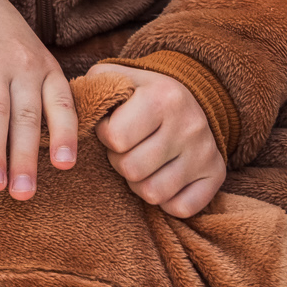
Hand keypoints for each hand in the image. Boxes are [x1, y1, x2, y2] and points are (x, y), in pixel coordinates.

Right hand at [0, 0, 75, 200]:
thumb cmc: (12, 48)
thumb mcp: (40, 64)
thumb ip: (46, 100)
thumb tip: (58, 159)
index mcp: (46, 71)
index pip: (60, 104)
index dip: (63, 134)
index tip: (64, 166)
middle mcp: (21, 67)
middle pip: (25, 117)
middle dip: (24, 157)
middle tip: (22, 194)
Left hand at [85, 64, 224, 218]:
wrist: (193, 94)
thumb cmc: (140, 92)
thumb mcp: (115, 77)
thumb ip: (91, 90)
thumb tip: (70, 119)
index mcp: (162, 97)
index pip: (115, 138)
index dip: (105, 136)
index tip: (111, 127)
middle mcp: (189, 125)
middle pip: (132, 169)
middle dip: (119, 161)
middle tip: (126, 149)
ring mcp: (205, 152)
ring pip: (153, 193)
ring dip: (139, 183)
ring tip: (142, 163)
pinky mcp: (217, 174)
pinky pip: (181, 208)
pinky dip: (166, 200)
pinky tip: (162, 177)